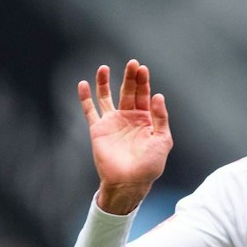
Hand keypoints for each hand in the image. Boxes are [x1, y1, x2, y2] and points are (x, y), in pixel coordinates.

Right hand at [79, 60, 171, 214]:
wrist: (129, 182)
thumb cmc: (149, 165)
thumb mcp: (163, 140)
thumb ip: (160, 118)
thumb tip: (158, 95)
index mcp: (145, 119)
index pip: (144, 95)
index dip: (143, 81)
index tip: (142, 68)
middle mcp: (128, 118)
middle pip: (127, 91)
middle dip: (129, 77)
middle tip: (132, 63)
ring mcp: (112, 122)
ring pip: (106, 96)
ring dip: (105, 82)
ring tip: (104, 68)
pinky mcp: (98, 129)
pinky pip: (89, 110)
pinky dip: (85, 97)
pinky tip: (83, 84)